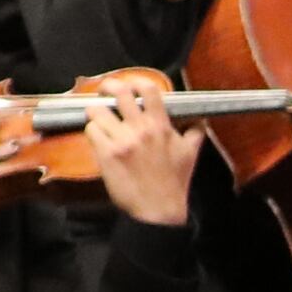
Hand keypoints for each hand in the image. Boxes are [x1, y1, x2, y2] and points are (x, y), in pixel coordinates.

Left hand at [80, 78, 192, 226]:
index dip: (136, 81)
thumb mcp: (191, 154)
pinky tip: (98, 139)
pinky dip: (93, 132)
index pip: (148, 89)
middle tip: (105, 93)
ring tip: (99, 120)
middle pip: (119, 91)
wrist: (158, 210)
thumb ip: (194, 133)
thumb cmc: (174, 183)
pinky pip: (91, 130)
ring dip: (96, 113)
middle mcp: (141, 129)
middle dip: (108, 88)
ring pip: (97, 110)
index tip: (131, 86)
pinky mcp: (106, 154)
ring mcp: (122, 140)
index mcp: (161, 126)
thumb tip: (201, 120)